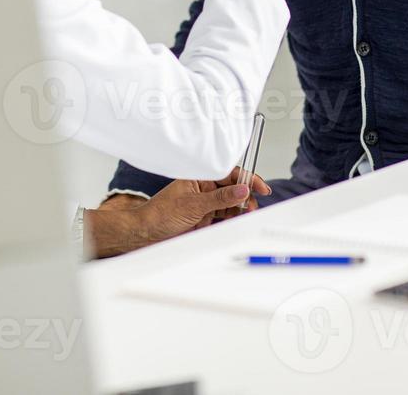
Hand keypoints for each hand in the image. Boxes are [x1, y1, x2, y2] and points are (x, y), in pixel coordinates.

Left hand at [85, 179, 252, 257]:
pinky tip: (236, 222)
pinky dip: (232, 220)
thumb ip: (220, 198)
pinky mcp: (205, 218)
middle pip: (233, 189)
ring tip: (245, 216)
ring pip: (231, 204)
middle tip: (251, 208)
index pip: (230, 174)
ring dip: (240, 210)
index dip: (247, 179)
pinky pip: (224, 216)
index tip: (261, 187)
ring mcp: (205, 204)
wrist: (146, 233)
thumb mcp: (194, 204)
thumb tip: (242, 190)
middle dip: (245, 197)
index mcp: (200, 178)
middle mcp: (204, 189)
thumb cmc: (160, 214)